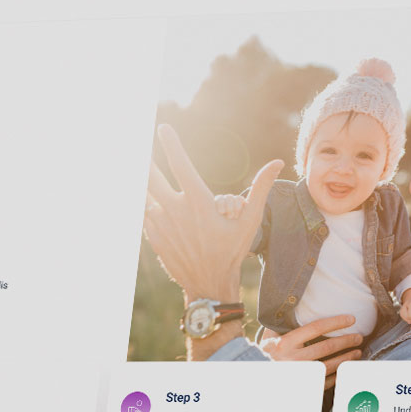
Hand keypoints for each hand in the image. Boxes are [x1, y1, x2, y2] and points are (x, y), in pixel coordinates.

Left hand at [142, 125, 280, 303]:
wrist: (208, 283)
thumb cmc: (232, 250)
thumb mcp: (250, 220)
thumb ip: (260, 188)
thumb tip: (276, 163)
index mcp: (197, 202)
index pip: (180, 164)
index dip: (171, 144)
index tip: (163, 128)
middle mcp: (175, 210)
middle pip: (150, 176)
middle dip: (143, 159)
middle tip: (137, 144)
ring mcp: (161, 224)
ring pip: (142, 194)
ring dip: (140, 180)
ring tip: (133, 164)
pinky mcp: (153, 236)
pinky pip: (143, 213)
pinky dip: (141, 202)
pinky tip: (140, 196)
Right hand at [257, 314, 362, 388]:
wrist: (255, 383)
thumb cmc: (262, 356)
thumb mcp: (268, 338)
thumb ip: (281, 326)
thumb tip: (295, 307)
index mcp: (285, 343)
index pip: (316, 328)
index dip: (336, 322)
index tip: (351, 319)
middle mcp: (293, 359)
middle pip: (327, 347)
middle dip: (346, 341)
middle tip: (358, 337)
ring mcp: (300, 375)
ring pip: (330, 365)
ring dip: (346, 358)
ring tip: (357, 352)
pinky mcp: (304, 388)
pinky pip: (326, 382)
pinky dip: (339, 375)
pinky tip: (345, 369)